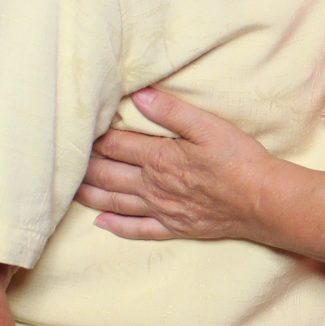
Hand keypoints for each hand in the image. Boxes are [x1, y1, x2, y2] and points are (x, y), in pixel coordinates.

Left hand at [79, 86, 277, 241]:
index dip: (94, 137)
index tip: (77, 130)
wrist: (262, 201)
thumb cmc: (239, 160)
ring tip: (68, 190)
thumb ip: (172, 111)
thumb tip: (139, 95)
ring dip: (89, 195)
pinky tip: (101, 224)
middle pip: (107, 175)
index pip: (115, 145)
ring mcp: (161, 210)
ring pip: (115, 202)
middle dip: (83, 167)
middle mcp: (153, 186)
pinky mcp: (174, 227)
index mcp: (158, 158)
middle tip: (62, 161)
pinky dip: (116, 226)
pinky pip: (138, 230)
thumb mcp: (209, 126)